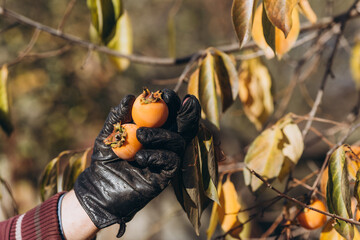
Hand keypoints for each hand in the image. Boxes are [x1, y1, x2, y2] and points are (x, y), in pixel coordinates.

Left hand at [74, 90, 200, 236]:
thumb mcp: (109, 135)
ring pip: (179, 142)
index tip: (165, 95)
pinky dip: (158, 155)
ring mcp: (167, 159)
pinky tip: (140, 157)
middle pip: (185, 125)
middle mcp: (165, 143)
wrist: (99, 188)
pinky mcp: (165, 176)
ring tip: (140, 134)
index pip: (171, 112)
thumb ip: (118, 117)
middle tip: (171, 102)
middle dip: (184, 111)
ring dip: (161, 134)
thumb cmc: (105, 159)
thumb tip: (130, 97)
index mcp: (155, 129)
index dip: (173, 102)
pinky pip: (172, 161)